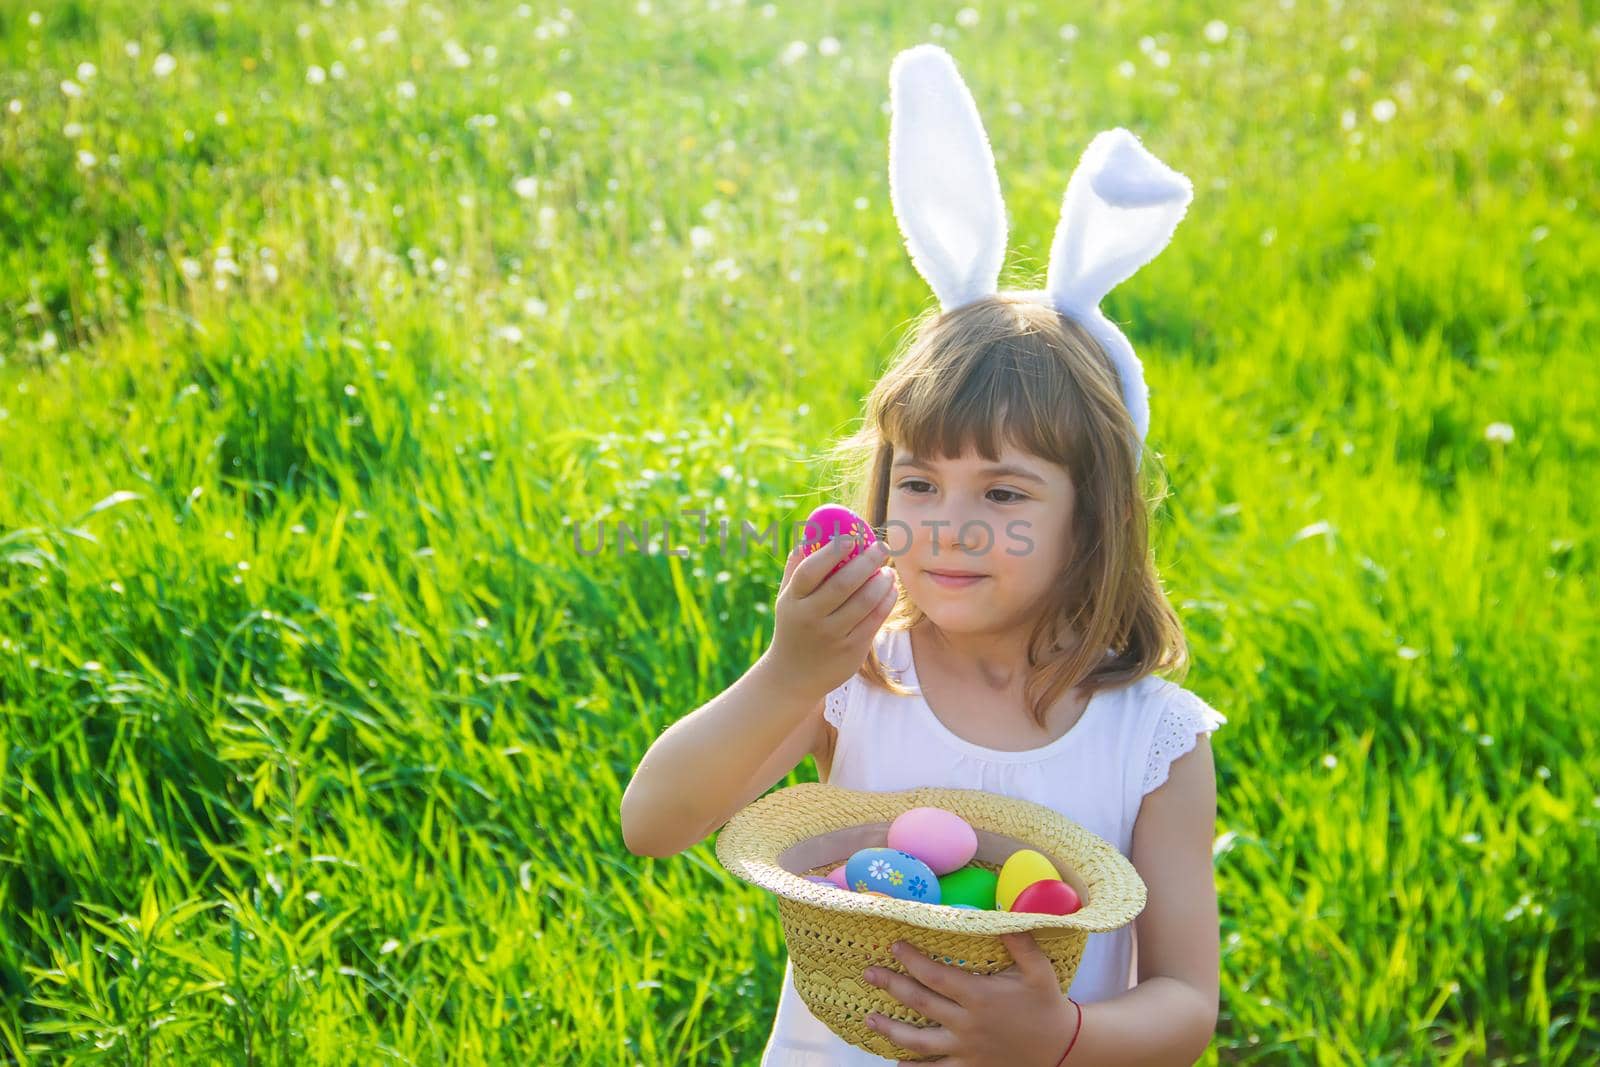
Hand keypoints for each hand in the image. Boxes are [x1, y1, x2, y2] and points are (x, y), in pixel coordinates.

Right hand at [763, 532, 896, 697]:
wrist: (793, 677)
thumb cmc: (794, 626)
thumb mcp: (787, 599)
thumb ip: (797, 568)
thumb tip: (812, 533)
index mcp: (793, 601)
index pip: (811, 571)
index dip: (832, 551)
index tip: (851, 537)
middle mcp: (810, 618)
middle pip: (843, 584)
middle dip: (867, 561)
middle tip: (882, 546)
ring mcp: (832, 636)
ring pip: (864, 602)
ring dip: (881, 581)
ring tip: (888, 570)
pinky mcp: (851, 651)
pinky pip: (874, 620)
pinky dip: (886, 601)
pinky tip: (890, 590)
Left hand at [862, 933, 1079, 1065]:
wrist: (1061, 1048)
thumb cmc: (1047, 1003)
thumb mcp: (1039, 969)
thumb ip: (1019, 941)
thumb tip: (999, 913)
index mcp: (980, 996)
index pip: (936, 976)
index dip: (912, 961)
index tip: (894, 946)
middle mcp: (968, 1024)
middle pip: (920, 1004)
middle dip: (890, 987)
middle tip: (868, 973)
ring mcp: (966, 1049)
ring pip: (919, 1043)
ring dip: (890, 1030)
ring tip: (869, 1018)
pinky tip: (897, 1062)